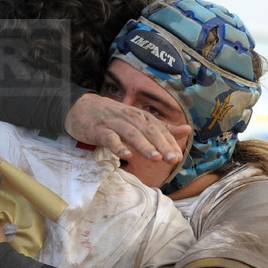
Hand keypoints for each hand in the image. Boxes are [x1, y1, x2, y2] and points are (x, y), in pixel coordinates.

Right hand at [64, 93, 190, 163]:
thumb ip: (161, 127)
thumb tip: (187, 130)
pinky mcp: (98, 130)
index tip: (178, 156)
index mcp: (140, 117)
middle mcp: (129, 118)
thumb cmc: (111, 117)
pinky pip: (109, 139)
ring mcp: (113, 124)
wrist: (79, 108)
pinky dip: (118, 146)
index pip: (158, 129)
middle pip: (148, 131)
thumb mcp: (137, 119)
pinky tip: (126, 156)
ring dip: (144, 146)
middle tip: (172, 159)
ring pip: (131, 134)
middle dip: (161, 145)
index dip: (168, 142)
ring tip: (155, 158)